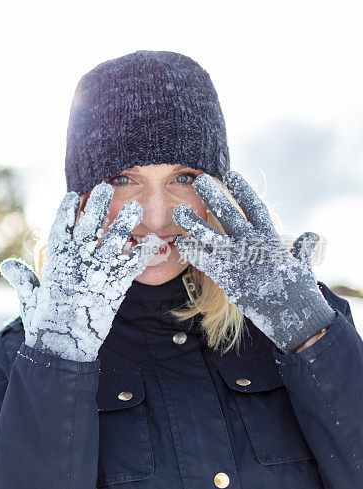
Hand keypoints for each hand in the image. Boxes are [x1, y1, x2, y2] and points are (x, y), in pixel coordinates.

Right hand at [0, 183, 163, 361]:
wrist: (62, 349)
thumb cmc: (44, 324)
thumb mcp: (28, 298)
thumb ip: (22, 278)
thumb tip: (8, 265)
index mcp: (55, 261)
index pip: (61, 227)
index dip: (67, 209)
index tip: (73, 194)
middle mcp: (77, 261)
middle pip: (89, 225)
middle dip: (97, 204)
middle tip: (106, 186)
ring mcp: (97, 272)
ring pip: (113, 240)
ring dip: (124, 222)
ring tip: (134, 207)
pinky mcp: (116, 287)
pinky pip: (132, 265)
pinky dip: (141, 253)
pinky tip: (151, 242)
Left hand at [172, 170, 334, 353]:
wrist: (291, 314)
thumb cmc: (297, 287)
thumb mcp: (301, 263)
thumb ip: (302, 247)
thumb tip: (311, 236)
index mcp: (269, 236)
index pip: (254, 207)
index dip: (243, 190)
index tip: (232, 174)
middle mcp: (250, 244)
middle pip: (228, 214)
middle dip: (213, 196)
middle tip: (199, 180)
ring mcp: (236, 259)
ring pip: (209, 235)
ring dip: (193, 223)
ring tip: (178, 211)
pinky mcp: (225, 276)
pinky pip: (202, 260)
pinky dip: (191, 251)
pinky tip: (179, 242)